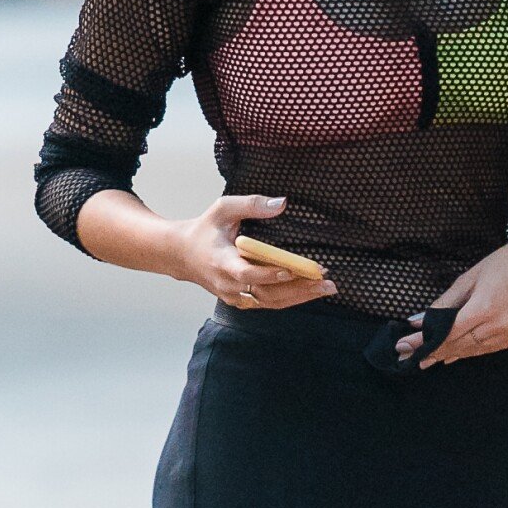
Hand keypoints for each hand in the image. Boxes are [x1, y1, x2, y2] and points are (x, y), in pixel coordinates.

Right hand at [172, 195, 336, 309]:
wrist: (182, 255)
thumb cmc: (206, 229)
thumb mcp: (223, 208)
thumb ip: (251, 204)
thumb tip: (282, 203)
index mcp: (221, 261)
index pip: (245, 273)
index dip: (268, 273)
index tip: (290, 268)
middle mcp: (228, 284)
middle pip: (266, 292)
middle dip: (297, 287)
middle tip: (324, 280)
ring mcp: (234, 296)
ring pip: (270, 302)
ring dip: (300, 296)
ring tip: (326, 288)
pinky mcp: (241, 300)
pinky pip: (268, 304)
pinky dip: (291, 299)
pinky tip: (311, 291)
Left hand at [393, 242, 507, 367]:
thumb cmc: (502, 264)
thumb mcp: (468, 278)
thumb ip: (443, 303)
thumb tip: (417, 321)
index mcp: (485, 307)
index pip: (448, 333)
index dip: (425, 343)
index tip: (404, 348)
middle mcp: (500, 324)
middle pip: (460, 345)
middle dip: (434, 352)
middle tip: (411, 358)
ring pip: (475, 351)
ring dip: (452, 354)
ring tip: (430, 359)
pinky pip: (492, 350)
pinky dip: (473, 352)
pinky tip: (456, 355)